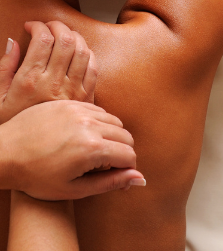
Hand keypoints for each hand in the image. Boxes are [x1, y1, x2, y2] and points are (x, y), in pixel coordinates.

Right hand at [0, 21, 96, 123]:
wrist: (28, 155)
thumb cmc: (10, 125)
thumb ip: (4, 68)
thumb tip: (14, 42)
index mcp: (30, 80)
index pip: (43, 40)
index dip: (38, 26)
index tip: (32, 25)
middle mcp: (54, 83)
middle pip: (66, 41)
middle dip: (58, 26)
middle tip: (50, 25)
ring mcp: (73, 90)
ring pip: (83, 51)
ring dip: (75, 36)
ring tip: (65, 35)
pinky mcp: (86, 98)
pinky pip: (94, 68)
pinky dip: (88, 54)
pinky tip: (79, 53)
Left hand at [3, 100, 143, 199]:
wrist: (4, 154)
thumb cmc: (36, 177)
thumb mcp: (75, 188)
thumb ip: (111, 182)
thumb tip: (141, 178)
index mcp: (92, 149)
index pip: (129, 155)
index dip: (126, 168)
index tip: (116, 175)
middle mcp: (89, 125)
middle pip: (126, 136)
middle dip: (121, 152)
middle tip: (105, 164)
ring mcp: (79, 110)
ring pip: (114, 121)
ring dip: (111, 136)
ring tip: (93, 150)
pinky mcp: (70, 102)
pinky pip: (98, 110)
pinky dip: (98, 123)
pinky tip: (83, 135)